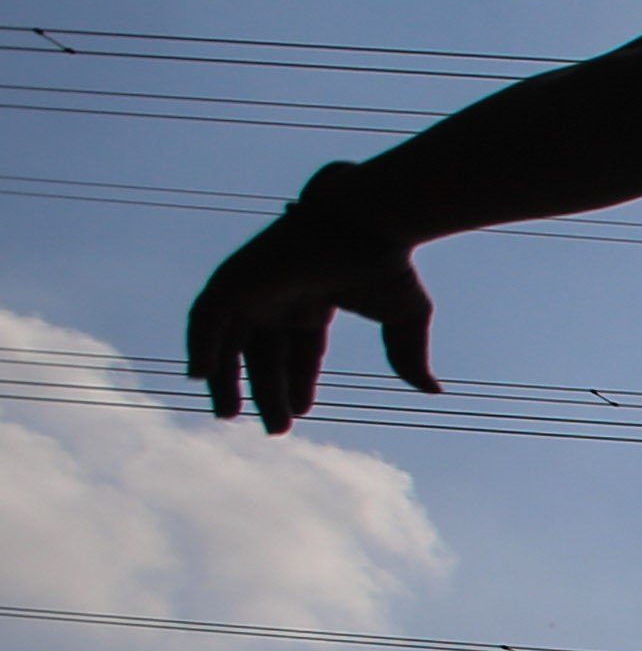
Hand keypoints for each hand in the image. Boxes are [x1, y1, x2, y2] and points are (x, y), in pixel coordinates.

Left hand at [187, 175, 440, 431]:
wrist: (368, 220)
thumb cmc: (389, 261)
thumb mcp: (405, 317)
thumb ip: (409, 355)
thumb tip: (433, 391)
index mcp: (314, 299)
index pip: (298, 348)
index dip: (296, 381)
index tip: (298, 414)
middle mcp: (281, 294)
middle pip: (263, 351)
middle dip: (266, 390)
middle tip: (273, 429)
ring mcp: (255, 285)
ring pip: (229, 339)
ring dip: (226, 378)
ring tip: (227, 415)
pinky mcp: (235, 277)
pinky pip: (206, 316)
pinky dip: (199, 344)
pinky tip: (200, 377)